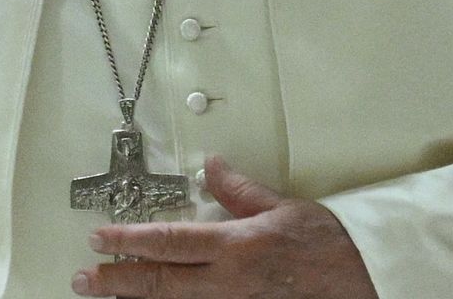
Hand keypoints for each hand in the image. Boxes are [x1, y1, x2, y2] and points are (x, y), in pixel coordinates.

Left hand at [72, 155, 380, 297]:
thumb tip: (211, 166)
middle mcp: (229, 284)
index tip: (99, 239)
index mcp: (236, 246)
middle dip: (116, 281)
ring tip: (104, 297)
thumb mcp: (286, 208)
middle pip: (159, 283)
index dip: (128, 240)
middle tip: (84, 279)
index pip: (168, 242)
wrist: (369, 284)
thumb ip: (241, 191)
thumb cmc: (333, 250)